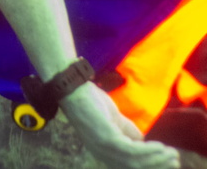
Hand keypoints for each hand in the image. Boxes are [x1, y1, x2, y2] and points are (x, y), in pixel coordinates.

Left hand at [59, 82, 179, 167]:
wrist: (73, 88)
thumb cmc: (91, 101)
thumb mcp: (115, 120)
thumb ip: (128, 132)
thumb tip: (145, 142)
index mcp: (103, 151)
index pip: (130, 165)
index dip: (151, 165)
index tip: (170, 162)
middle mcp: (101, 153)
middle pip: (134, 167)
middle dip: (157, 165)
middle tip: (176, 161)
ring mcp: (102, 147)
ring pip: (135, 161)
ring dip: (157, 159)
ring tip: (172, 154)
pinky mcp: (105, 138)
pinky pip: (131, 150)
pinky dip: (147, 150)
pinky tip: (160, 146)